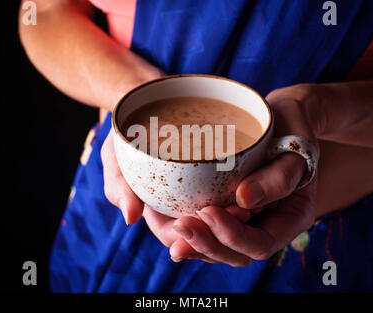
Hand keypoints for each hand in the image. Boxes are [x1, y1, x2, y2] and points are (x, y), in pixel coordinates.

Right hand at [101, 126, 258, 263]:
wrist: (147, 102)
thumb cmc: (128, 132)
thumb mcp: (114, 154)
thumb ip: (117, 184)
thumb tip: (131, 218)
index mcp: (157, 211)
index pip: (174, 235)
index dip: (192, 237)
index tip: (206, 221)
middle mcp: (181, 206)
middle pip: (204, 230)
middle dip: (223, 229)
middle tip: (242, 213)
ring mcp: (200, 192)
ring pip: (223, 214)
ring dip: (240, 214)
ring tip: (254, 204)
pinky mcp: (218, 174)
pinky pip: (234, 190)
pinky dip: (245, 192)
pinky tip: (258, 185)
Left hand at [165, 84, 320, 265]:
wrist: (284, 119)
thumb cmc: (293, 129)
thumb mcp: (295, 148)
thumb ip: (279, 177)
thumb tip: (244, 199)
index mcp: (290, 219)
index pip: (260, 244)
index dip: (233, 236)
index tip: (208, 211)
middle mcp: (267, 226)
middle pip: (235, 254)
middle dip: (206, 244)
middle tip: (180, 227)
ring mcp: (247, 221)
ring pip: (218, 247)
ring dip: (192, 242)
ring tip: (170, 228)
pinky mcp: (229, 210)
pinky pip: (209, 228)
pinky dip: (188, 228)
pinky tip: (165, 219)